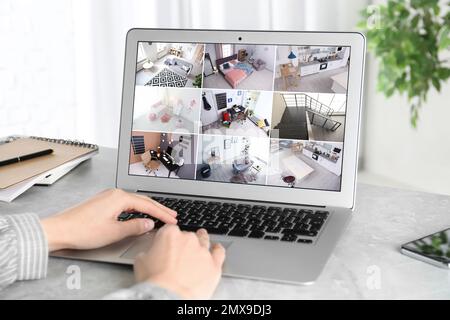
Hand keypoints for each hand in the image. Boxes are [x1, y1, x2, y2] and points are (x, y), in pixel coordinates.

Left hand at [41, 189, 176, 250]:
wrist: (60, 230)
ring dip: (149, 209)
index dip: (162, 214)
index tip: (172, 220)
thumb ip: (135, 227)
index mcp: (120, 198)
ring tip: (160, 215)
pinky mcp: (103, 202)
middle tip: (172, 215)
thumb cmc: (82, 230)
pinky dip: (137, 209)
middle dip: (159, 209)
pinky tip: (140, 214)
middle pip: (143, 200)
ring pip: (135, 201)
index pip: (148, 205)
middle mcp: (115, 194)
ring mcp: (108, 197)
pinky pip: (126, 204)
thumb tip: (149, 223)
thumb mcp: (114, 232)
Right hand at [134, 225, 225, 298]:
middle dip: (184, 242)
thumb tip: (150, 253)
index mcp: (170, 234)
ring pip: (204, 240)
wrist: (169, 297)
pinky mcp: (214, 264)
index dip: (168, 236)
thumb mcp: (141, 262)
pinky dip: (218, 249)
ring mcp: (203, 251)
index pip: (170, 229)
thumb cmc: (154, 281)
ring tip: (200, 243)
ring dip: (202, 241)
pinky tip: (216, 249)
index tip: (167, 242)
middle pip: (188, 235)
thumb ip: (148, 252)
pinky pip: (219, 252)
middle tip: (180, 252)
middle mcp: (188, 239)